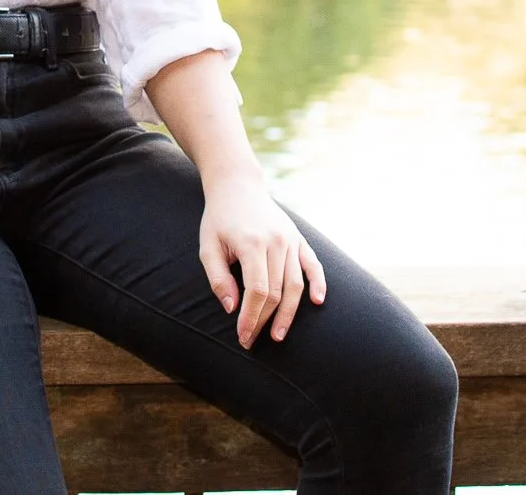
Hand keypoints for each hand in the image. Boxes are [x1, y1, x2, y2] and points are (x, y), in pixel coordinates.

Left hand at [197, 174, 326, 348]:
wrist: (237, 185)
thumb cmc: (218, 219)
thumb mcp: (207, 246)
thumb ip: (218, 278)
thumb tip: (232, 309)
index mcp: (251, 244)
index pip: (257, 291)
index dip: (251, 317)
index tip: (243, 336)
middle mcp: (275, 242)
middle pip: (277, 292)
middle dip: (264, 321)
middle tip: (252, 340)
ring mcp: (290, 239)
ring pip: (295, 285)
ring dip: (289, 313)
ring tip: (278, 335)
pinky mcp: (298, 238)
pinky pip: (313, 264)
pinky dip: (318, 283)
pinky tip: (317, 302)